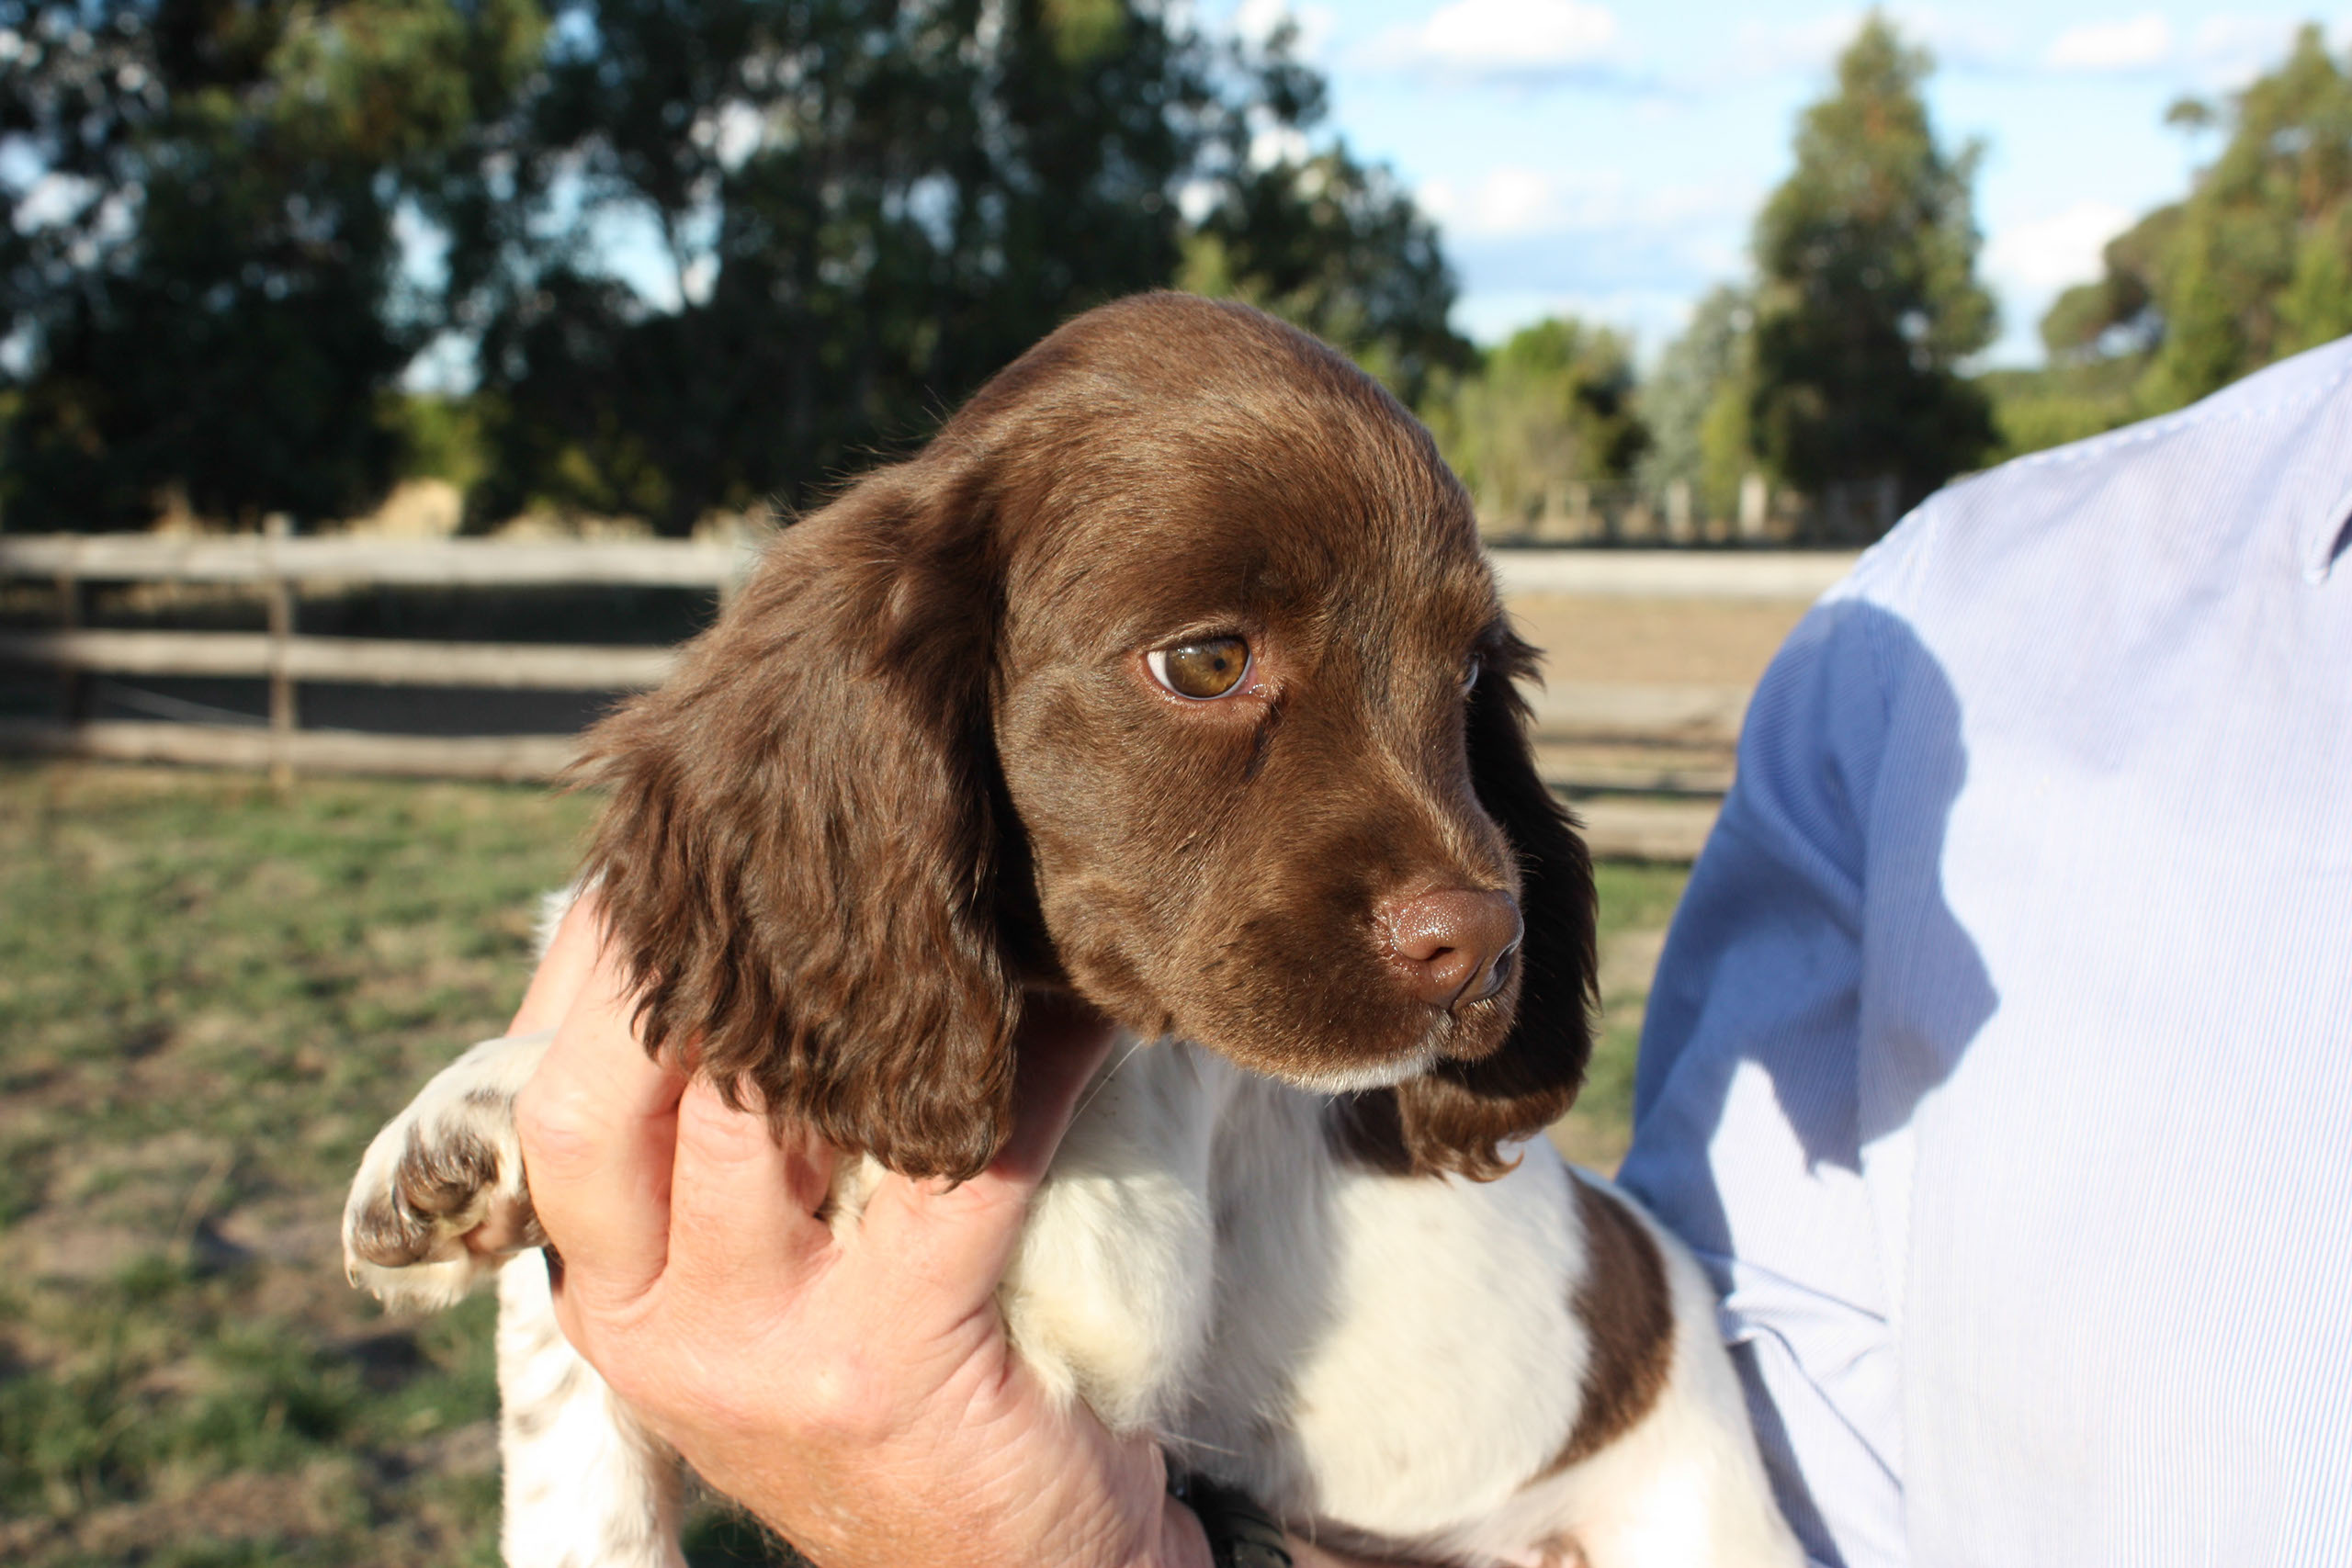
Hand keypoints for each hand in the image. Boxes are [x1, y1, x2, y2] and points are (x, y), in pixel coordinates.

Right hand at [509, 893, 1205, 1567]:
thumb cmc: (897, 1380)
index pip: (549, 1078)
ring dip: (862, 985)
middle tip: (801, 833)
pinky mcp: (886, 1363)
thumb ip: (731, 1145)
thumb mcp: (768, 1274)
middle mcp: (649, 1320)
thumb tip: (753, 923)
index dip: (605, 943)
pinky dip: (1030, 1066)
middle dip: (695, 940)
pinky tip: (1087, 1006)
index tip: (688, 832)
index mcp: (604, 1285)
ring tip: (937, 885)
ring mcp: (757, 1350)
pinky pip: (952, 1166)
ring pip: (757, 1105)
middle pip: (615, 1081)